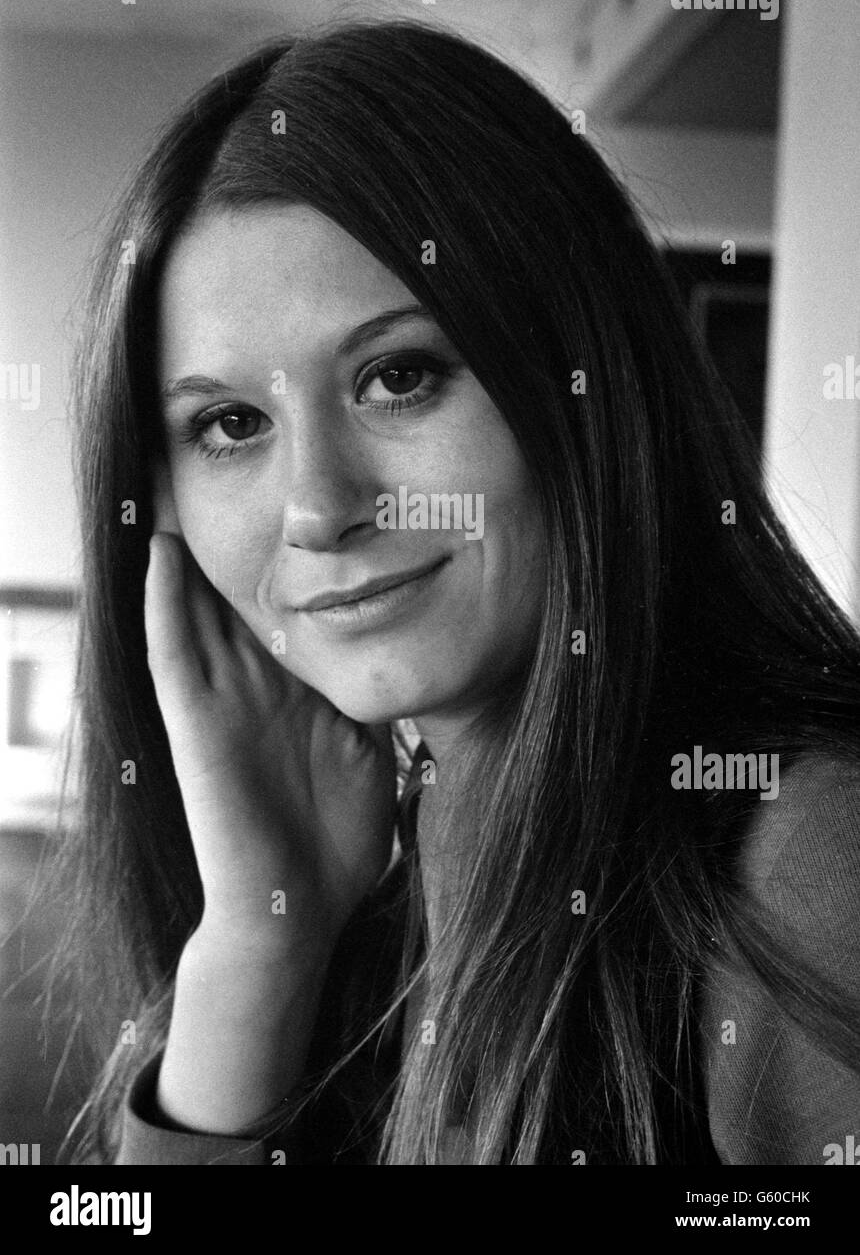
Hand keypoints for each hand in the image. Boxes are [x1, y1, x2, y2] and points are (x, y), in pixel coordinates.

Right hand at [144, 473, 397, 958]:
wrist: (298, 909)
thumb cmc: (334, 837)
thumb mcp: (366, 746)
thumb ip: (371, 696)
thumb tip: (413, 653)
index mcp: (289, 683)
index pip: (281, 598)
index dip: (282, 544)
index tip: (295, 487)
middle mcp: (249, 680)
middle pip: (231, 587)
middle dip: (229, 526)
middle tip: (220, 451)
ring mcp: (217, 699)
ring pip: (193, 605)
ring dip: (183, 546)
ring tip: (173, 474)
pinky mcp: (194, 724)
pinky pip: (172, 653)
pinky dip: (162, 603)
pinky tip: (162, 553)